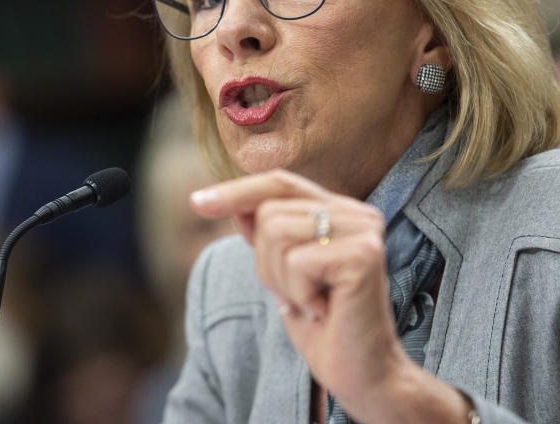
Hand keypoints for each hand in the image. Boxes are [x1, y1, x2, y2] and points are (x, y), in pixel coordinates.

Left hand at [190, 169, 411, 418]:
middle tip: (297, 296)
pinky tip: (324, 311)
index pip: (279, 184)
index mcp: (340, 211)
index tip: (196, 203)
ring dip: (281, 280)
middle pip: (268, 212)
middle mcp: (356, 213)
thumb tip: (234, 206)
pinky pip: (296, 261)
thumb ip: (266, 238)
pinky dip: (298, 294)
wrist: (362, 375)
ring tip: (311, 303)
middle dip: (266, 263)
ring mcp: (363, 230)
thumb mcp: (283, 276)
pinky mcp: (363, 254)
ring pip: (276, 232)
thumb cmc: (324, 328)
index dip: (236, 191)